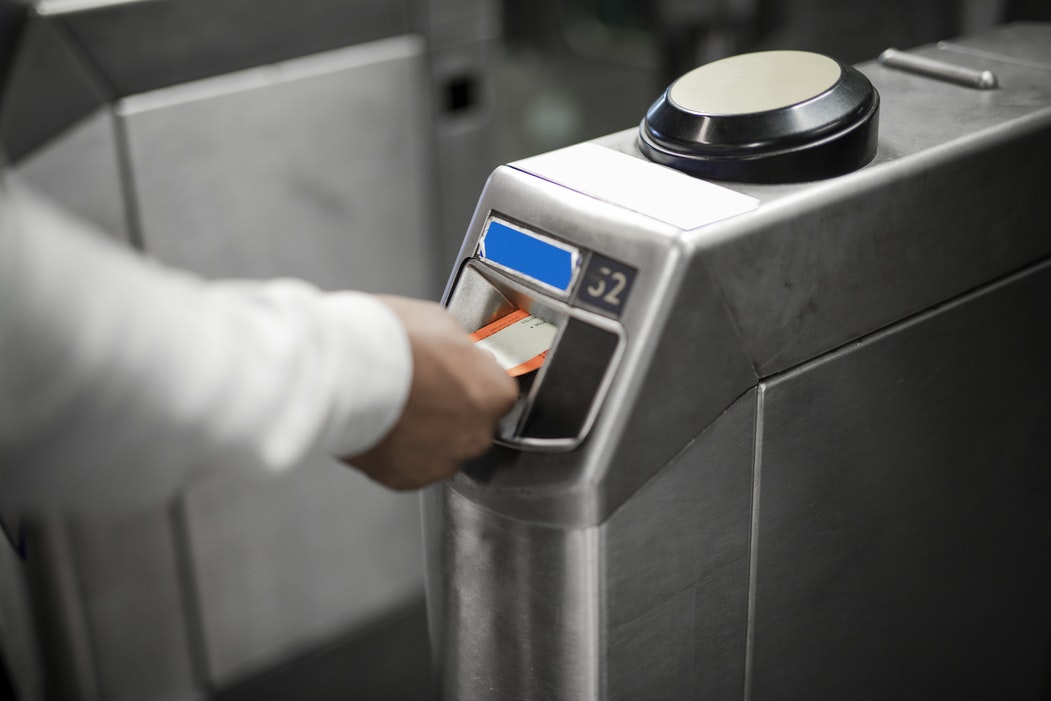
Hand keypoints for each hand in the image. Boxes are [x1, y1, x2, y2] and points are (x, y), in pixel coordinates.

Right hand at [344, 296, 517, 489]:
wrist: (343, 374)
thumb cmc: (389, 344)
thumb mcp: (439, 321)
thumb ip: (459, 347)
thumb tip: (458, 351)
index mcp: (494, 394)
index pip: (497, 391)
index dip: (471, 380)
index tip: (453, 373)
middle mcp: (477, 434)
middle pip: (472, 424)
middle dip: (451, 410)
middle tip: (420, 389)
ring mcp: (443, 461)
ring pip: (442, 448)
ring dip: (426, 434)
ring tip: (397, 408)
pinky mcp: (408, 480)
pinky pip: (410, 466)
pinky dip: (399, 452)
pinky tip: (383, 427)